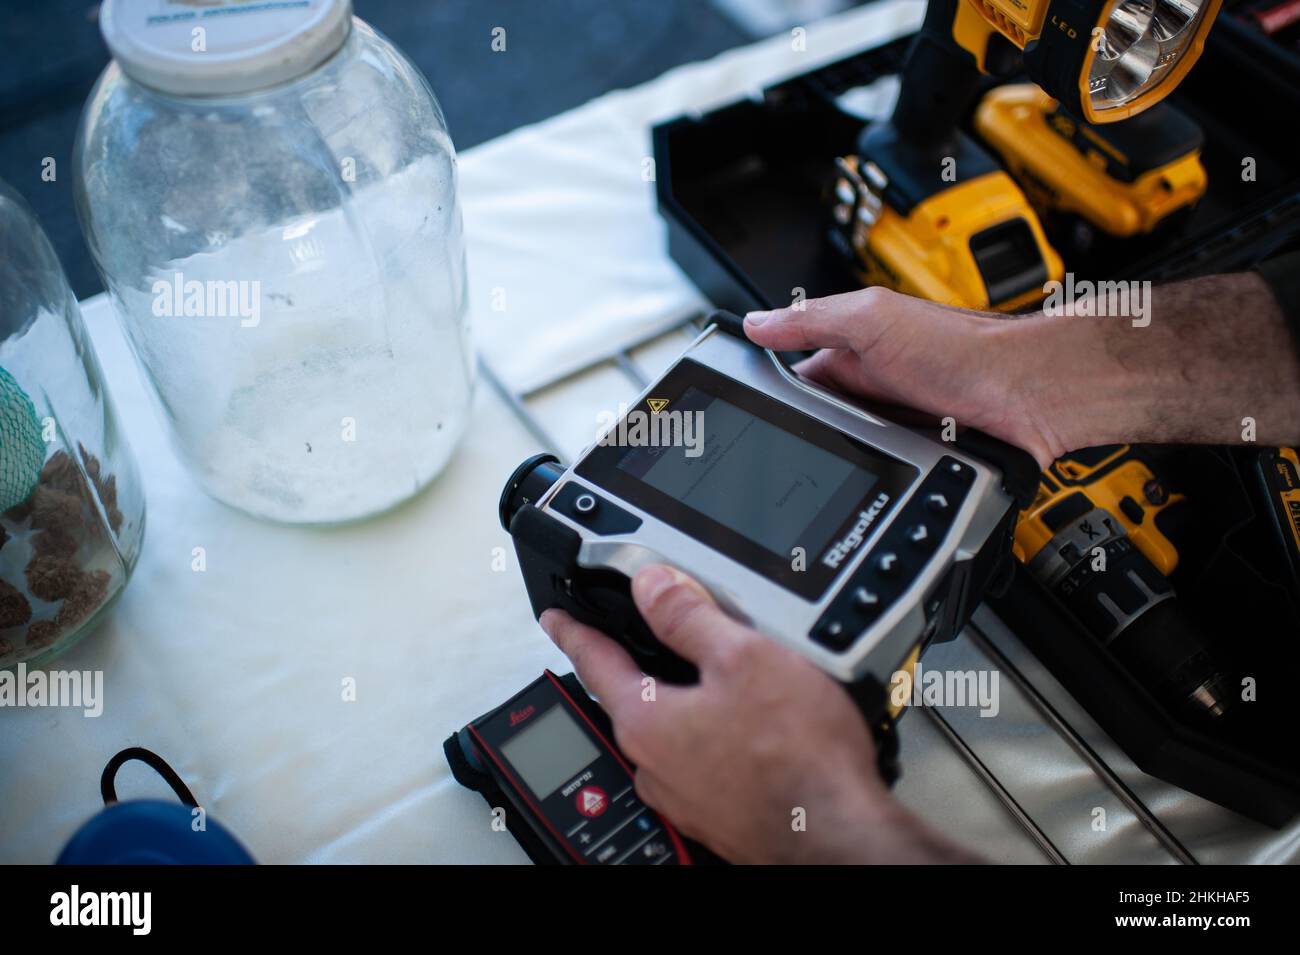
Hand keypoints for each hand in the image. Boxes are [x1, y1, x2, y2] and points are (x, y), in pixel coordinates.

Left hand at [539, 564, 978, 863]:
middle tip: (655, 641)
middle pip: (634, 699)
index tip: (556, 620)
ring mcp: (686, 796)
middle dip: (643, 667)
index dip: (574, 631)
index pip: (594, 662)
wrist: (836, 833)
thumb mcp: (742, 657)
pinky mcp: (720, 814)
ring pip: (672, 733)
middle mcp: (655, 765)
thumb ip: (690, 616)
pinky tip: (753, 730)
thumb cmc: (796, 756)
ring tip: (723, 682)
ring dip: (686, 705)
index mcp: (646, 721)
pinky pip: (704, 762)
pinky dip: (716, 738)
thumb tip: (650, 585)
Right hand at [742, 286, 1065, 467]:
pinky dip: (883, 479)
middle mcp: (870, 389)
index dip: (772, 399)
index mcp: (852, 352)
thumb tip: (758, 323)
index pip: (792, 381)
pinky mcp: (918, 456)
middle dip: (811, 440)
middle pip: (817, 425)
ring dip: (848, 465)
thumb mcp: (873, 319)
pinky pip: (884, 475)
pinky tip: (886, 479)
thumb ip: (813, 319)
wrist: (1030, 393)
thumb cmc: (965, 348)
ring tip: (855, 466)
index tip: (751, 420)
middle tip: (808, 451)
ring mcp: (894, 425)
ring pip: (848, 456)